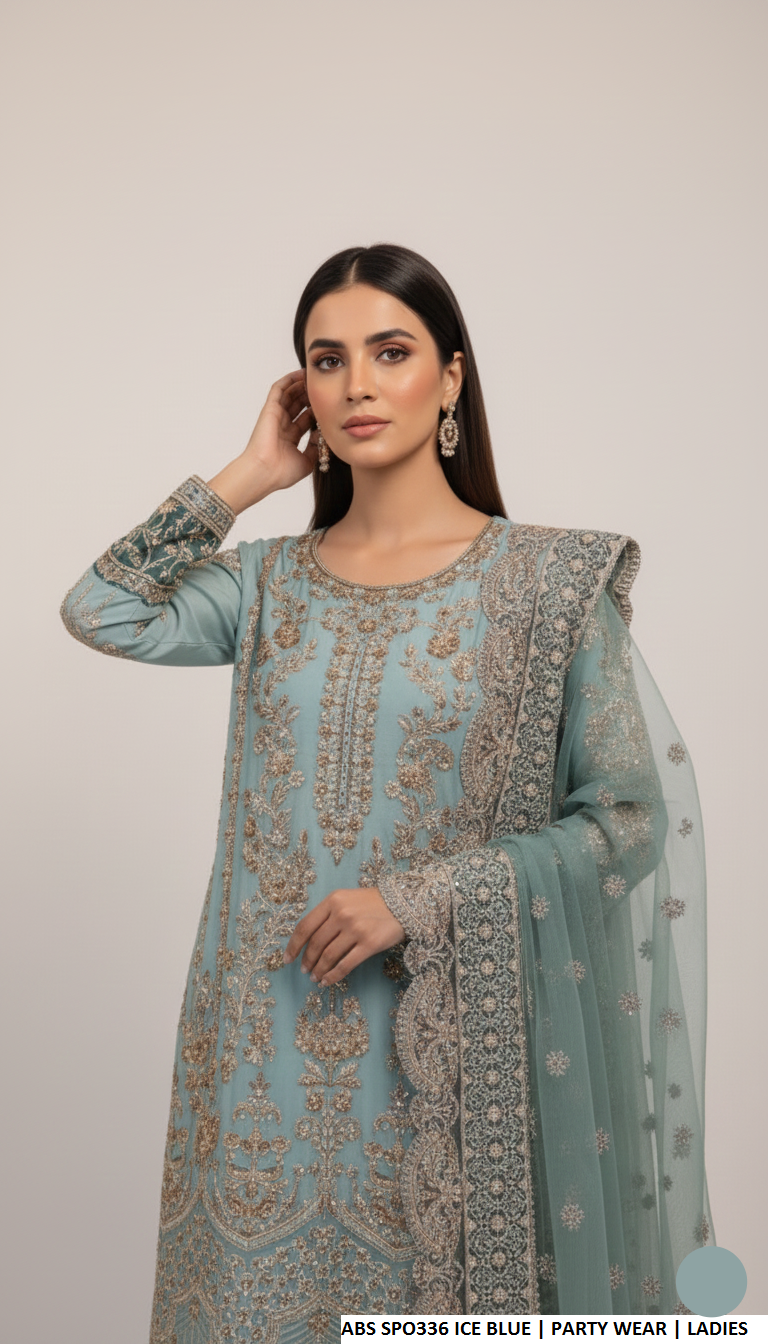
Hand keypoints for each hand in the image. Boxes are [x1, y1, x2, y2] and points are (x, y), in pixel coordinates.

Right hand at [208, 369, 318, 513]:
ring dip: (301, 385)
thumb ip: (316, 448)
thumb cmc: (282, 472)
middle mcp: (282, 426)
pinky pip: (279, 389)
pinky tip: (301, 373)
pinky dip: (289, 380)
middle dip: (311, 396)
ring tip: (315, 376)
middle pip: (299, 405)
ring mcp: (275, 417)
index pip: (306, 420)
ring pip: (290, 395)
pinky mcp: (270, 409)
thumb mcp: (307, 461)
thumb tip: (325, 437)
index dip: (318, 412)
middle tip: (325, 387)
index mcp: (290, 438)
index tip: (332, 406)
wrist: (265, 472)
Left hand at [283, 887, 405, 987]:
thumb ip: (328, 914)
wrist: (404, 903)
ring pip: (329, 956)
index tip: (288, 958)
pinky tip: (328, 981)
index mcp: (333, 901)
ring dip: (319, 970)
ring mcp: (356, 929)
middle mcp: (342, 914)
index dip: (294, 945)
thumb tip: (308, 938)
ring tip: (315, 978)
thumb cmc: (372, 903)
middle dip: (307, 961)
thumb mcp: (346, 899)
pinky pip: (345, 964)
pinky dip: (333, 976)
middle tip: (305, 971)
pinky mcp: (370, 944)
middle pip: (316, 944)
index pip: (305, 926)